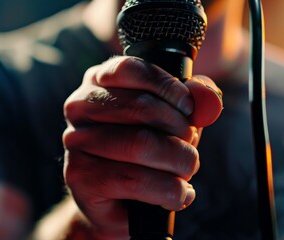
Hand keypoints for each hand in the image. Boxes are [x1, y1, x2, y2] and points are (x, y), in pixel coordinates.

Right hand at [62, 56, 221, 238]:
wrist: (120, 202)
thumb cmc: (147, 153)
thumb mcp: (172, 121)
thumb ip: (192, 102)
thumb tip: (207, 95)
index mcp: (99, 81)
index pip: (131, 69)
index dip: (167, 87)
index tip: (189, 108)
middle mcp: (80, 106)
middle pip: (141, 107)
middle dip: (179, 129)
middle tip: (191, 146)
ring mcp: (76, 141)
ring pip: (140, 144)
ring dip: (179, 162)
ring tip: (186, 171)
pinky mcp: (80, 176)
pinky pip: (135, 180)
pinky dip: (169, 190)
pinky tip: (178, 194)